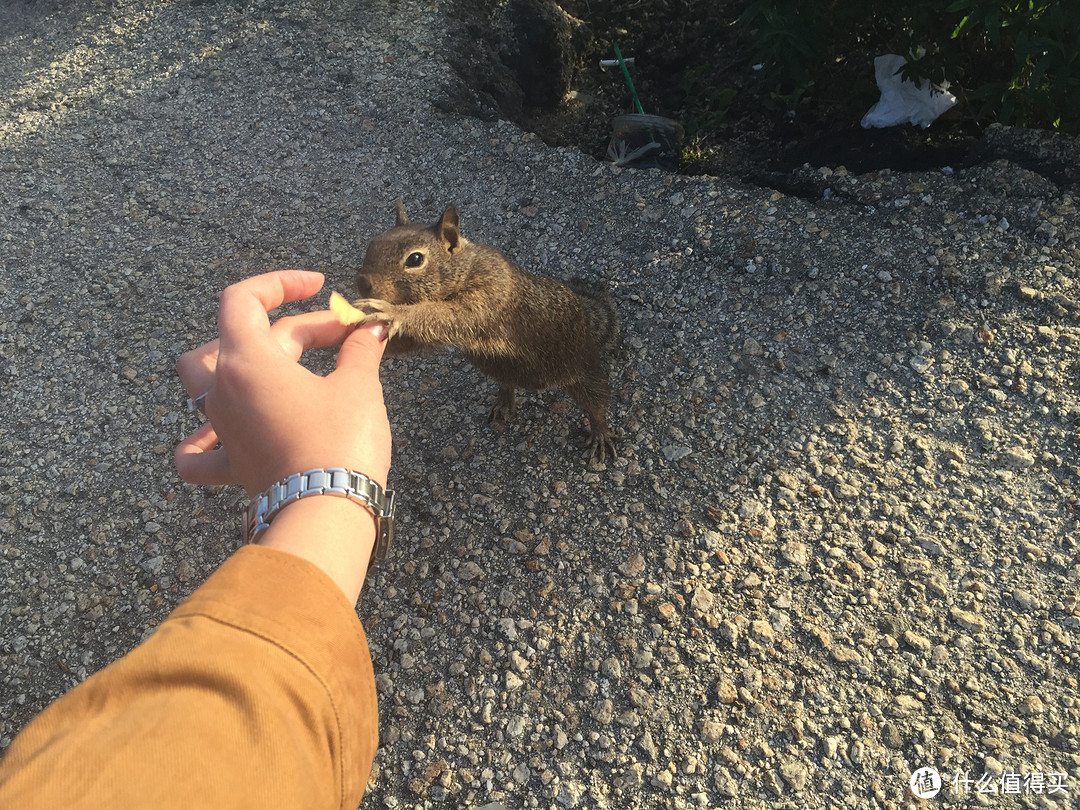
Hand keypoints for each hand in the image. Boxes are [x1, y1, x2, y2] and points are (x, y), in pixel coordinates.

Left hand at [174, 270, 390, 495]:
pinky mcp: (233, 465)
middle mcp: (223, 391)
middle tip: (344, 337)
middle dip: (297, 328)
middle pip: (245, 337)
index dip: (281, 283)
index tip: (321, 287)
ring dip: (237, 362)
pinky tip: (212, 437)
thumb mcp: (358, 386)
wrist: (326, 512)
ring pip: (203, 382)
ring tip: (279, 365)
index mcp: (246, 360)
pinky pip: (198, 454)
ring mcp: (221, 430)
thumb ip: (360, 350)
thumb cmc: (340, 443)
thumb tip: (372, 328)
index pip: (242, 299)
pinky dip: (200, 442)